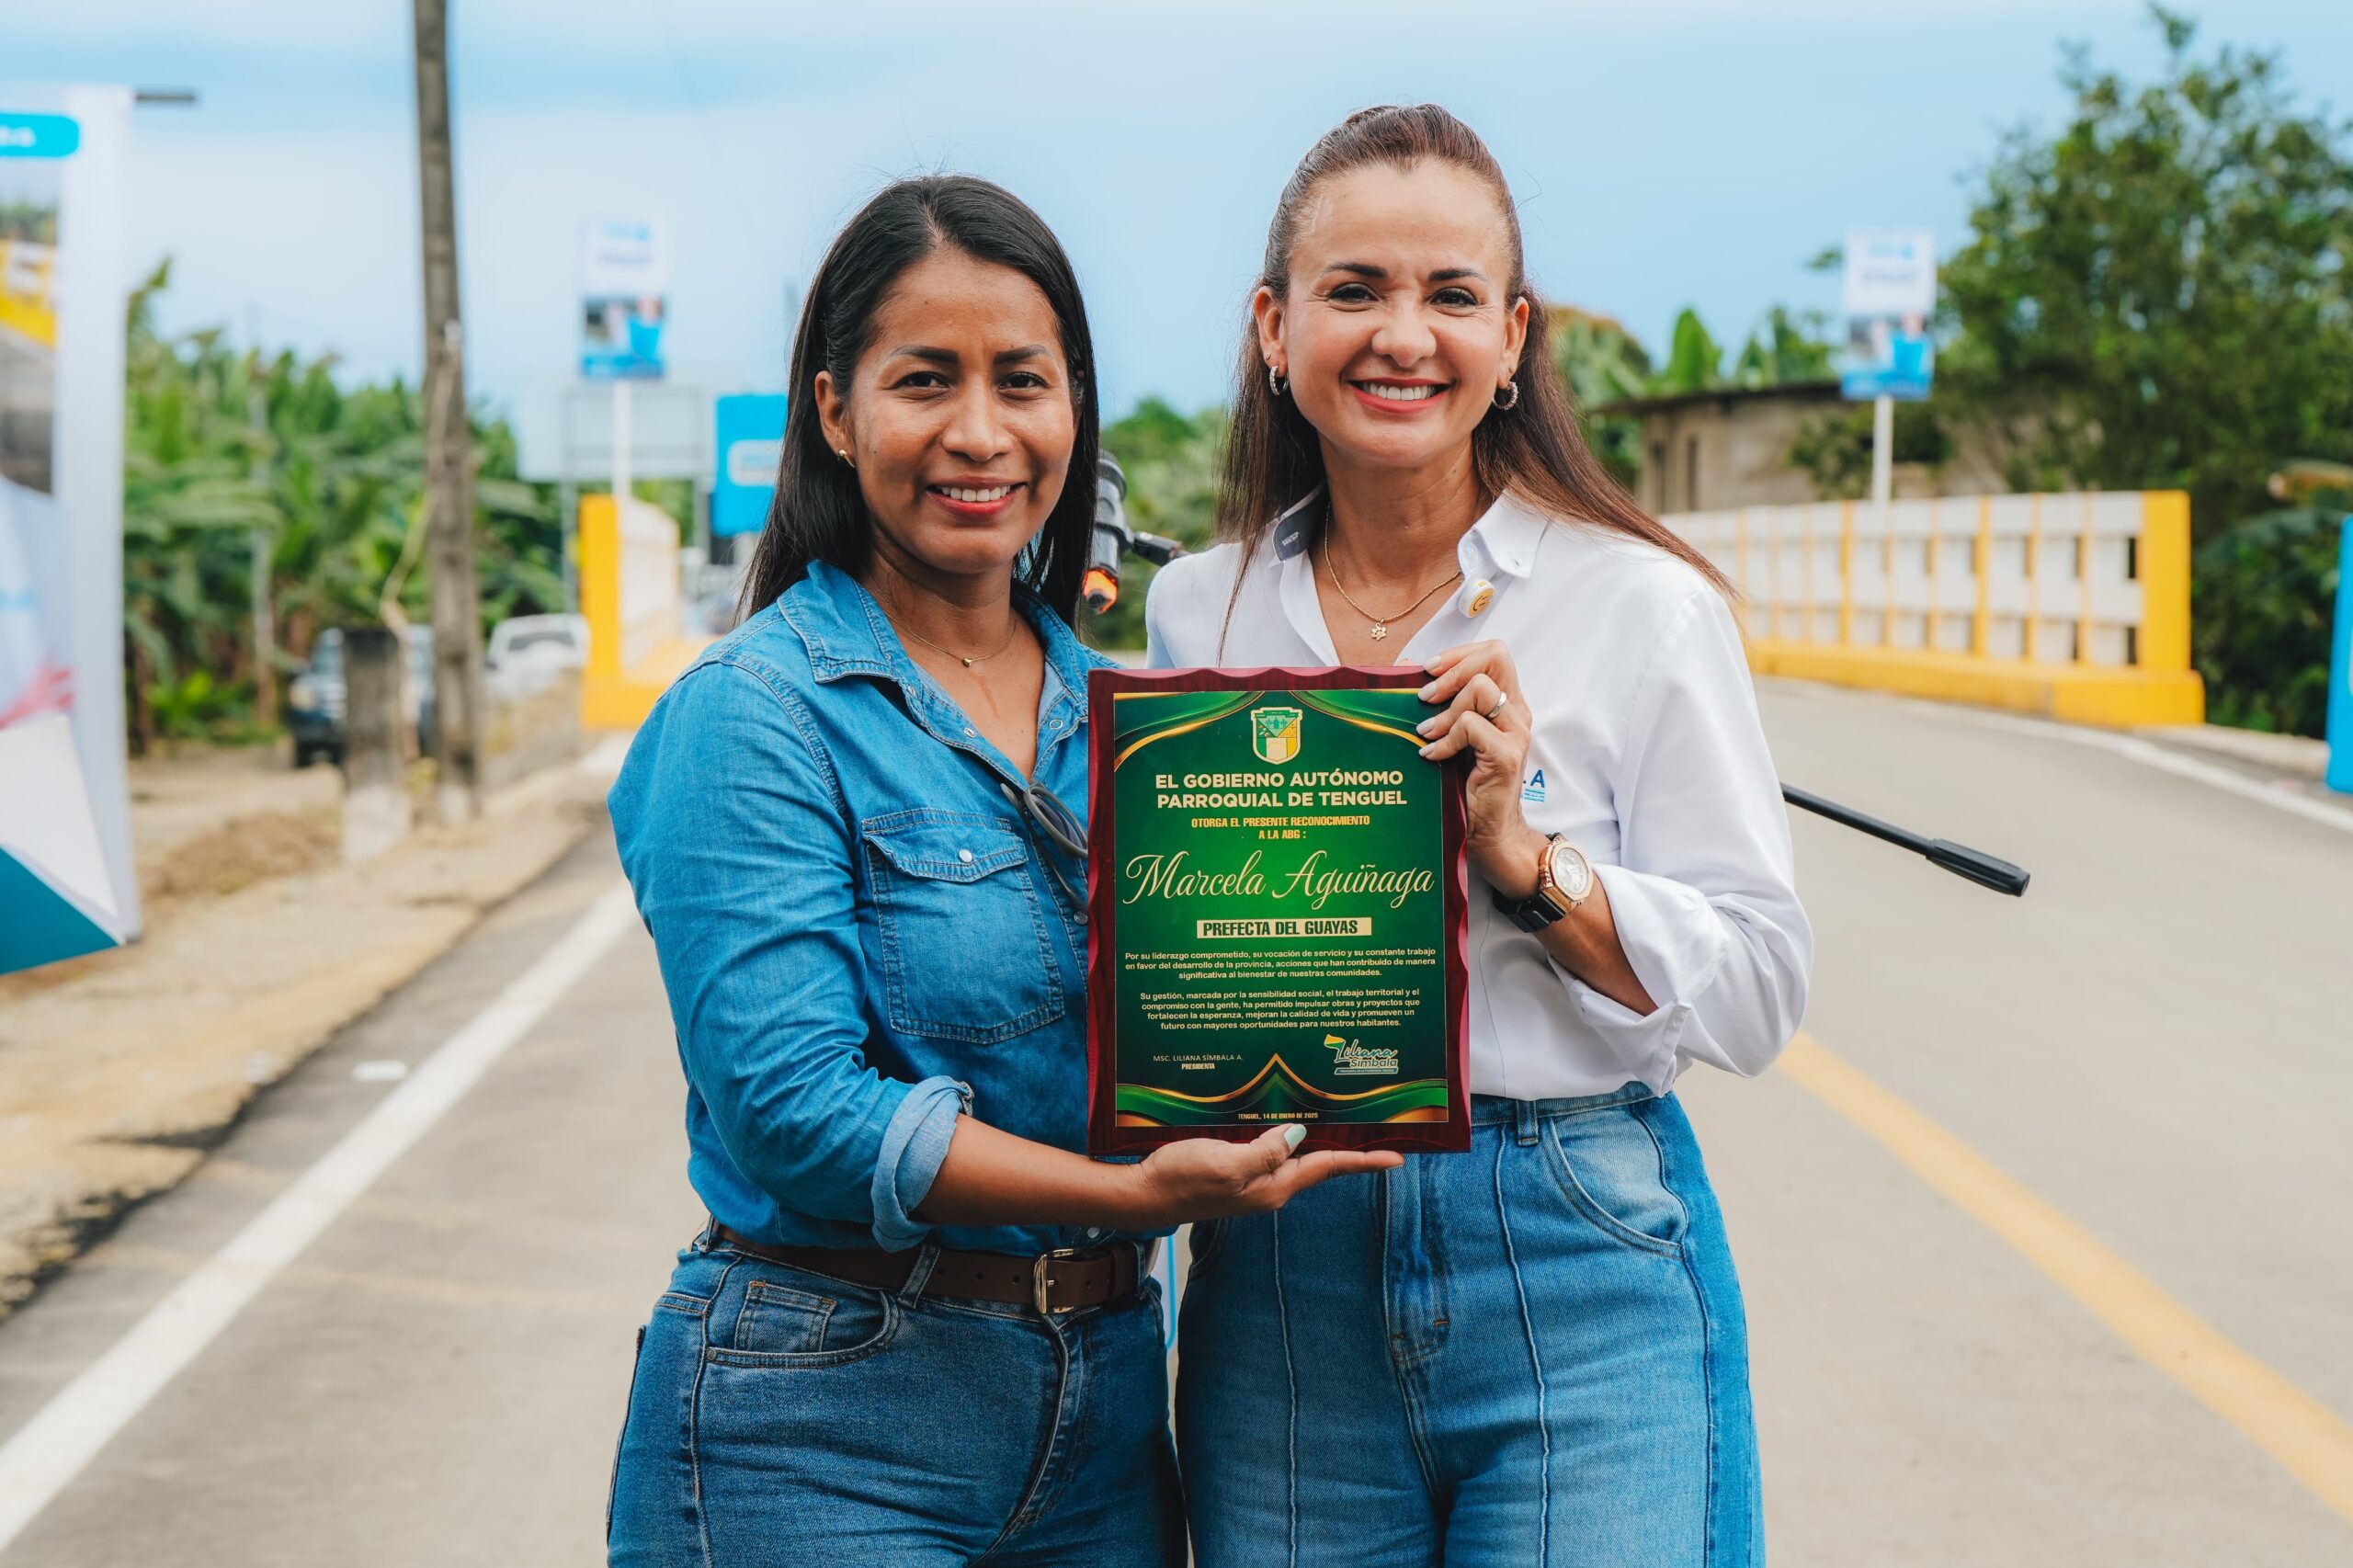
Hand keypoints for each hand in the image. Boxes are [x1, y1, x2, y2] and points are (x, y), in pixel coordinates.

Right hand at [1123, 1125, 1400, 1226]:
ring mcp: (1251, 1181)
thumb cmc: (1180, 1179)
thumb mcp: (1226, 1162)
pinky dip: (1285, 1137)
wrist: (1142, 1195)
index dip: (1363, 1161)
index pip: (1328, 1167)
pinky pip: (1270, 1152)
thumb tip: (1299, 1135)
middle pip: (1318, 1164)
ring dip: (1319, 1141)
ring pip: (1295, 1157)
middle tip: (1378, 1132)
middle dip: (1348, 1148)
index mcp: (1273, 1187)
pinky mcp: (1233, 1173)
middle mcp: (1268, 1187)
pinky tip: (1285, 1124)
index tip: (1397, 1158)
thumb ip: (1266, 1151)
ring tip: (1344, 1124)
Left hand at [1417, 641, 1546, 898]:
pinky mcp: (1506, 756)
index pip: (1495, 653)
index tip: (1429, 669)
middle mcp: (1516, 713)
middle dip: (1452, 670)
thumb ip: (1440, 704)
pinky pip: (1470, 726)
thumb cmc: (1467, 783)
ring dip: (1446, 709)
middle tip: (1425, 697)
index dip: (1460, 653)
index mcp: (1507, 703)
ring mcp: (1514, 733)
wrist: (1490, 831)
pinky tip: (1432, 757)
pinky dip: (1445, 739)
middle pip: (1496, 657)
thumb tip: (1404, 666)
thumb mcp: (1453, 735)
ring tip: (1427, 733)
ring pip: (1481, 689)